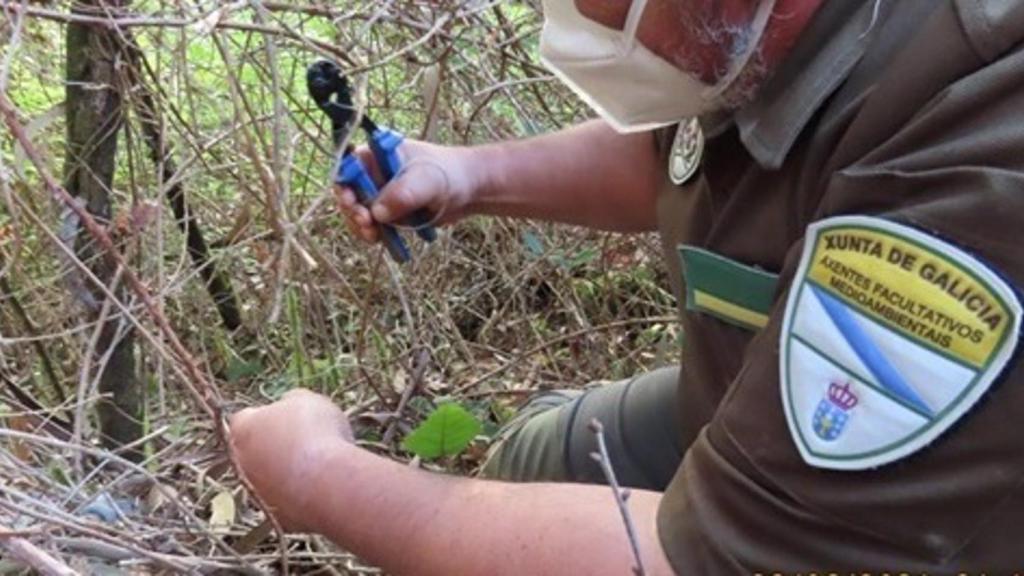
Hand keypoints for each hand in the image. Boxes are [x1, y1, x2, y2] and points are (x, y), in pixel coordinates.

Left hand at [228, 389, 352, 531]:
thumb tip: (289, 403)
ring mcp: (255, 493)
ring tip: (316, 467)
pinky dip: (298, 497)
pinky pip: (286, 504)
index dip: (267, 417)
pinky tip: (320, 489)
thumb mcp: (308, 400)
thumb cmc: (316, 432)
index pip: (246, 418)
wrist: (327, 482)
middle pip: (252, 451)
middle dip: (272, 448)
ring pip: (267, 480)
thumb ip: (292, 400)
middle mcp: (240, 462)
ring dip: (284, 474)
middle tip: (303, 443)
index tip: (289, 418)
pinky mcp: (275, 518)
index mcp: (243, 429)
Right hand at [335, 139, 480, 242]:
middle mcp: (374, 173)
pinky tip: (380, 239)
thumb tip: (377, 212)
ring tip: (373, 235)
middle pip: (348, 192)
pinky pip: (372, 225)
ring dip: (360, 226)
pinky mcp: (388, 212)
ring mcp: (380, 193)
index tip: (351, 201)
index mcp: (377, 154)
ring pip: (358, 212)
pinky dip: (372, 233)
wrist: (469, 190)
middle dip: (352, 210)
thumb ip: (402, 193)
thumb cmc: (449, 175)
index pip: (347, 167)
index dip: (343, 185)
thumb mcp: (427, 181)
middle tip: (366, 222)